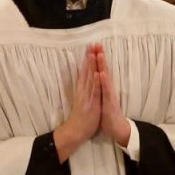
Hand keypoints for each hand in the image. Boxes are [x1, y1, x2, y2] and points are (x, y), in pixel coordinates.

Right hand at [54, 45, 101, 160]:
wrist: (76, 131)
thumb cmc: (81, 118)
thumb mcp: (83, 101)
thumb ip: (84, 90)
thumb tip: (86, 81)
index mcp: (83, 89)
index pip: (85, 71)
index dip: (88, 59)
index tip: (91, 47)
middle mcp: (84, 90)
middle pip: (87, 71)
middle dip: (90, 57)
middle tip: (92, 43)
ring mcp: (87, 97)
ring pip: (90, 78)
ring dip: (92, 66)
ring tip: (94, 53)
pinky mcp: (92, 104)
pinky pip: (95, 92)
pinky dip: (97, 82)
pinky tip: (99, 73)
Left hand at [95, 45, 130, 146]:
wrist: (116, 129)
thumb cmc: (107, 115)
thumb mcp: (101, 99)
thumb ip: (99, 89)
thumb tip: (96, 79)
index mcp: (102, 87)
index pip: (98, 70)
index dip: (95, 58)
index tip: (92, 46)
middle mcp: (106, 89)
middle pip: (102, 70)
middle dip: (100, 57)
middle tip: (97, 43)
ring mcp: (108, 95)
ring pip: (105, 78)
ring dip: (102, 66)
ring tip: (100, 54)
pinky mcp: (109, 103)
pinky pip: (105, 91)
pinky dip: (103, 82)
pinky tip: (101, 74)